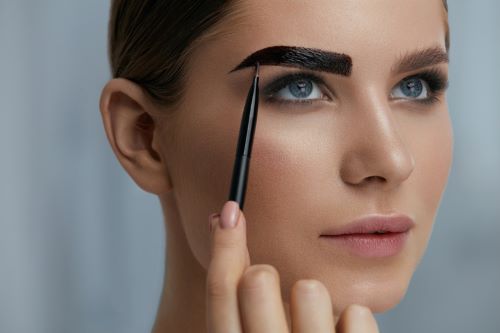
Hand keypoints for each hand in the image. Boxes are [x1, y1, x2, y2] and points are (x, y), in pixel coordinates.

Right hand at [206, 200, 379, 332]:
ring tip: (315, 324)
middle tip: (276, 294)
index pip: (220, 291)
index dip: (222, 244)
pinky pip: (356, 312)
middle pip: (257, 281)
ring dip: (311, 298)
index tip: (230, 209)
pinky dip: (352, 320)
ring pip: (309, 288)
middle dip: (266, 276)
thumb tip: (221, 223)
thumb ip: (241, 300)